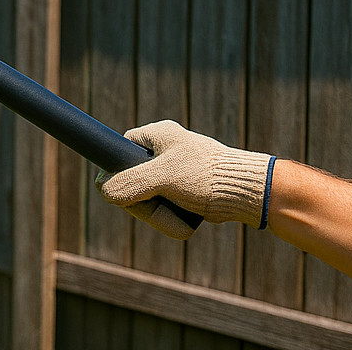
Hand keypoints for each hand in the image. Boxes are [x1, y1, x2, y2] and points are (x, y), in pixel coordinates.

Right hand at [96, 120, 273, 240]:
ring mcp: (174, 172)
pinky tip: (185, 216)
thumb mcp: (163, 177)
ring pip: (147, 198)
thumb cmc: (207, 176)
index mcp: (157, 136)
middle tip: (156, 207)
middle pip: (131, 181)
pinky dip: (171, 216)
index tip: (126, 190)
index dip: (118, 173)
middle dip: (143, 201)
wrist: (248, 193)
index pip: (120, 151)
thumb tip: (103, 191)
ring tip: (178, 215)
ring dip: (159, 212)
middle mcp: (164, 151)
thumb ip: (130, 182)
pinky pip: (165, 207)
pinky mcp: (185, 190)